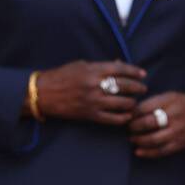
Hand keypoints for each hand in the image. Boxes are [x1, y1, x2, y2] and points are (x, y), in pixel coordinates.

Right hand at [32, 60, 147, 124]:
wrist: (41, 93)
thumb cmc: (60, 76)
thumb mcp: (80, 65)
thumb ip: (101, 66)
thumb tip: (120, 65)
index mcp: (93, 70)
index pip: (121, 69)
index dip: (135, 72)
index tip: (142, 74)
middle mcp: (95, 85)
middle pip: (125, 86)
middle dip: (138, 88)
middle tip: (142, 89)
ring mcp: (93, 101)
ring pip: (122, 103)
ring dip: (132, 103)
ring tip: (134, 102)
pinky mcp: (89, 115)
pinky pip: (112, 118)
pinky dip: (122, 118)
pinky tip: (126, 116)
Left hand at [127, 92, 184, 158]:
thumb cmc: (181, 104)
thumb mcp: (169, 97)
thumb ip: (152, 103)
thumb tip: (130, 113)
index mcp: (170, 101)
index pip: (144, 108)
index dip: (131, 114)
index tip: (126, 116)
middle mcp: (175, 116)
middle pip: (148, 123)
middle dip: (133, 127)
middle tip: (128, 128)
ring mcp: (178, 131)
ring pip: (153, 139)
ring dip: (139, 140)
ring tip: (132, 138)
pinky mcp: (181, 143)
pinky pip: (162, 150)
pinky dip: (148, 153)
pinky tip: (138, 152)